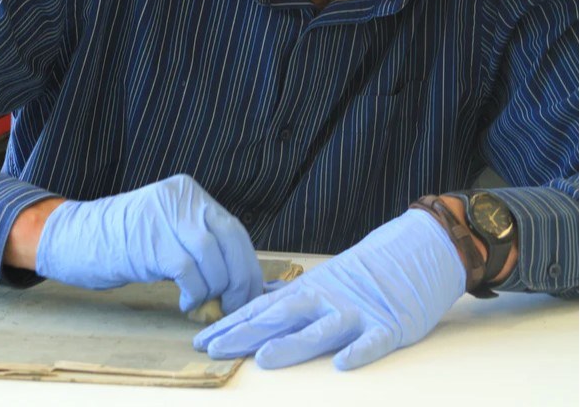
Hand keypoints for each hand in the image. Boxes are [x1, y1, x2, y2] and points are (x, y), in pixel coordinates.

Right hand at [35, 174, 261, 313]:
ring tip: (204, 303)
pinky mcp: (151, 242)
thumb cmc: (122, 240)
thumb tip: (236, 279)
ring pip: (212, 258)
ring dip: (215, 289)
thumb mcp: (166, 228)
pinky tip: (186, 303)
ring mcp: (164, 217)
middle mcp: (180, 198)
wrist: (74, 237)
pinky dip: (195, 293)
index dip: (246, 264)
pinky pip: (189, 273)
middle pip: (230, 240)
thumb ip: (198, 242)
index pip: (232, 228)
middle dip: (239, 278)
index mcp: (187, 191)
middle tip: (234, 303)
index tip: (248, 291)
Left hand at [193, 208, 465, 369]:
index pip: (260, 311)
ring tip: (264, 358)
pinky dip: (359, 352)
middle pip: (280, 318)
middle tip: (214, 348)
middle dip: (244, 333)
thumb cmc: (362, 274)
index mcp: (306, 293)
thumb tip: (251, 303)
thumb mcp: (318, 282)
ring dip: (292, 344)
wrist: (414, 251)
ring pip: (320, 330)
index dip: (230, 325)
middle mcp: (325, 301)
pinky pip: (373, 342)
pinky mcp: (389, 326)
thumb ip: (286, 296)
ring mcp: (356, 313)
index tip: (201, 340)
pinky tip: (342, 365)